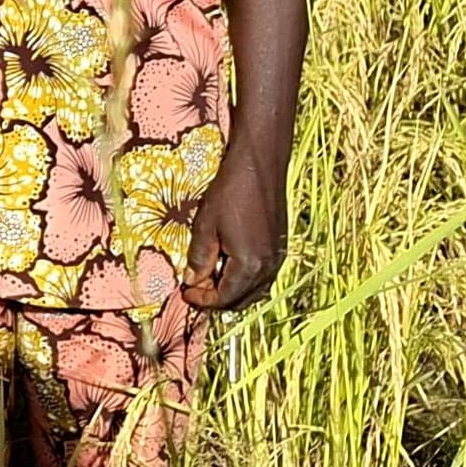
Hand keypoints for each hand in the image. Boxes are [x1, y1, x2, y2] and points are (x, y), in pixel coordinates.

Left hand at [183, 153, 288, 311]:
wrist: (259, 166)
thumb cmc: (231, 192)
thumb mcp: (205, 226)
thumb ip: (199, 258)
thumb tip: (192, 281)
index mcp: (249, 266)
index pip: (224, 299)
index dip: (202, 301)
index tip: (185, 292)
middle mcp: (268, 267)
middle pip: (241, 300)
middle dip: (216, 298)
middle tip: (195, 286)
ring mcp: (277, 258)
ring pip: (254, 291)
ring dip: (231, 290)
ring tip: (209, 276)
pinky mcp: (280, 247)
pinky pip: (263, 277)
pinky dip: (244, 280)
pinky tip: (228, 264)